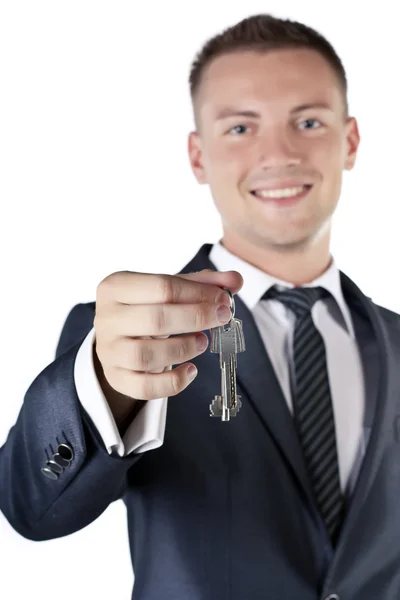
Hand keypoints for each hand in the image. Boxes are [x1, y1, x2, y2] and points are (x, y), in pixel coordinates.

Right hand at [93, 268, 243, 401]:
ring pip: (147, 355)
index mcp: (115, 287)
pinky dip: (173, 382)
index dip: (198, 294)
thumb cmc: (148, 307)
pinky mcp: (116, 378)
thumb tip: (235, 280)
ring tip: (203, 342)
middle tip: (221, 318)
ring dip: (184, 348)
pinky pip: (144, 388)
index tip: (224, 299)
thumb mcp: (171, 290)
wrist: (120, 338)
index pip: (162, 287)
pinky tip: (191, 370)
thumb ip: (203, 283)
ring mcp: (108, 351)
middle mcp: (106, 318)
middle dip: (197, 318)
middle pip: (156, 320)